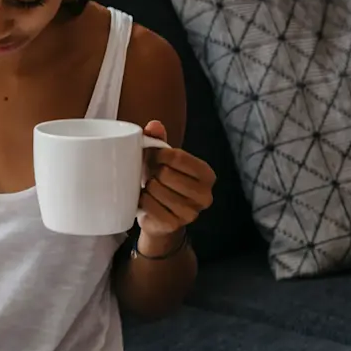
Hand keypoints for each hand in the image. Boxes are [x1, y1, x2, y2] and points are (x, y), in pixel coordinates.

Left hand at [136, 121, 214, 242]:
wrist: (160, 218)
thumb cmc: (163, 183)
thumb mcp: (164, 160)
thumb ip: (159, 140)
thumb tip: (154, 125)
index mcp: (207, 175)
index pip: (179, 157)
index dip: (160, 155)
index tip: (154, 157)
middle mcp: (205, 196)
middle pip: (167, 174)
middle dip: (153, 172)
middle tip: (151, 175)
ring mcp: (191, 213)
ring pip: (157, 190)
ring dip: (148, 187)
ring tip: (149, 188)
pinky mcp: (174, 225)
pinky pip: (150, 206)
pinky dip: (143, 201)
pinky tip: (145, 200)